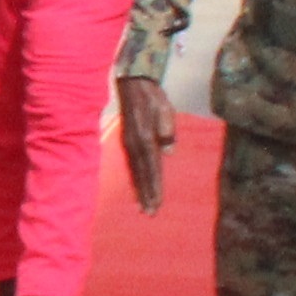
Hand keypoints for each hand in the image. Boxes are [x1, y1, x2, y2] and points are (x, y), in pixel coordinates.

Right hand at [118, 73, 173, 214]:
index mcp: (145, 136)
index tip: (157, 202)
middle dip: (146, 193)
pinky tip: (136, 187)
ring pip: (134, 171)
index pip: (152, 166)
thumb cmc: (153, 95)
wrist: (132, 83)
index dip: (154, 186)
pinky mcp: (126, 141)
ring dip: (138, 190)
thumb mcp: (165, 108)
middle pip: (141, 173)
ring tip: (143, 207)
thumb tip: (169, 153)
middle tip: (150, 213)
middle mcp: (134, 143)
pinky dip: (133, 178)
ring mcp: (127, 143)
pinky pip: (130, 164)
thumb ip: (167, 130)